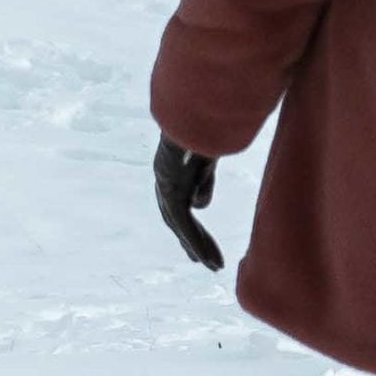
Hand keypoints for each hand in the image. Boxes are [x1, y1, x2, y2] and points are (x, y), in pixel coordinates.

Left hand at [153, 132, 223, 271]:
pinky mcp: (173, 189)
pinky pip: (184, 223)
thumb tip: (198, 207)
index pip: (177, 201)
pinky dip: (197, 241)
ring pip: (180, 225)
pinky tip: (207, 258)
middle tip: (199, 260)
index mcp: (170, 167)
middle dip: (189, 240)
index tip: (198, 237)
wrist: (195, 109)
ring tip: (212, 265)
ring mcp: (165, 184)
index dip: (187, 222)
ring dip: (196, 246)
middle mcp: (163, 178)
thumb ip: (201, 182)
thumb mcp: (206, 156)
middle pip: (175, 218)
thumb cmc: (205, 125)